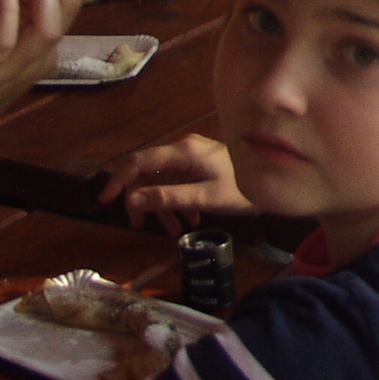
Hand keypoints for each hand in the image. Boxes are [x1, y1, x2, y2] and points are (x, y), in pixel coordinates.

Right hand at [98, 135, 253, 235]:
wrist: (273, 183)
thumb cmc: (241, 189)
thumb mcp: (204, 197)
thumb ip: (168, 198)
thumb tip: (132, 199)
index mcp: (183, 151)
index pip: (139, 161)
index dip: (118, 179)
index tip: (105, 199)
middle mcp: (183, 149)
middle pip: (148, 172)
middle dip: (142, 199)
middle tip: (139, 224)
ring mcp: (191, 156)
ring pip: (162, 180)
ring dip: (162, 205)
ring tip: (171, 230)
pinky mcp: (199, 165)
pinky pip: (177, 182)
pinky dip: (176, 201)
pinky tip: (188, 220)